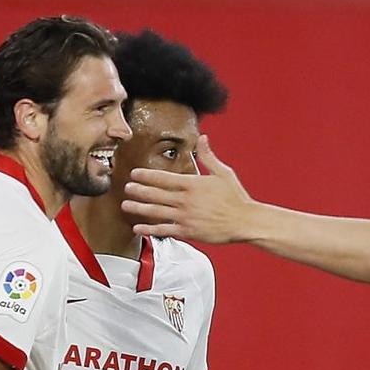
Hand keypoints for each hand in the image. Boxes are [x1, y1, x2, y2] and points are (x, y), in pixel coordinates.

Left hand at [121, 135, 253, 242]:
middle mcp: (186, 200)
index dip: (147, 176)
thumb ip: (208, 157)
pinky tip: (138, 227)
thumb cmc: (235, 197)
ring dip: (139, 208)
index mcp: (193, 184)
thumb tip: (203, 138)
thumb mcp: (223, 173)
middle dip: (138, 190)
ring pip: (156, 211)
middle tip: (125, 188)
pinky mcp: (188, 231)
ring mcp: (185, 216)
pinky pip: (164, 229)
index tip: (135, 174)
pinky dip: (150, 229)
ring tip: (126, 205)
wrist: (244, 221)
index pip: (164, 178)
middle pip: (156, 194)